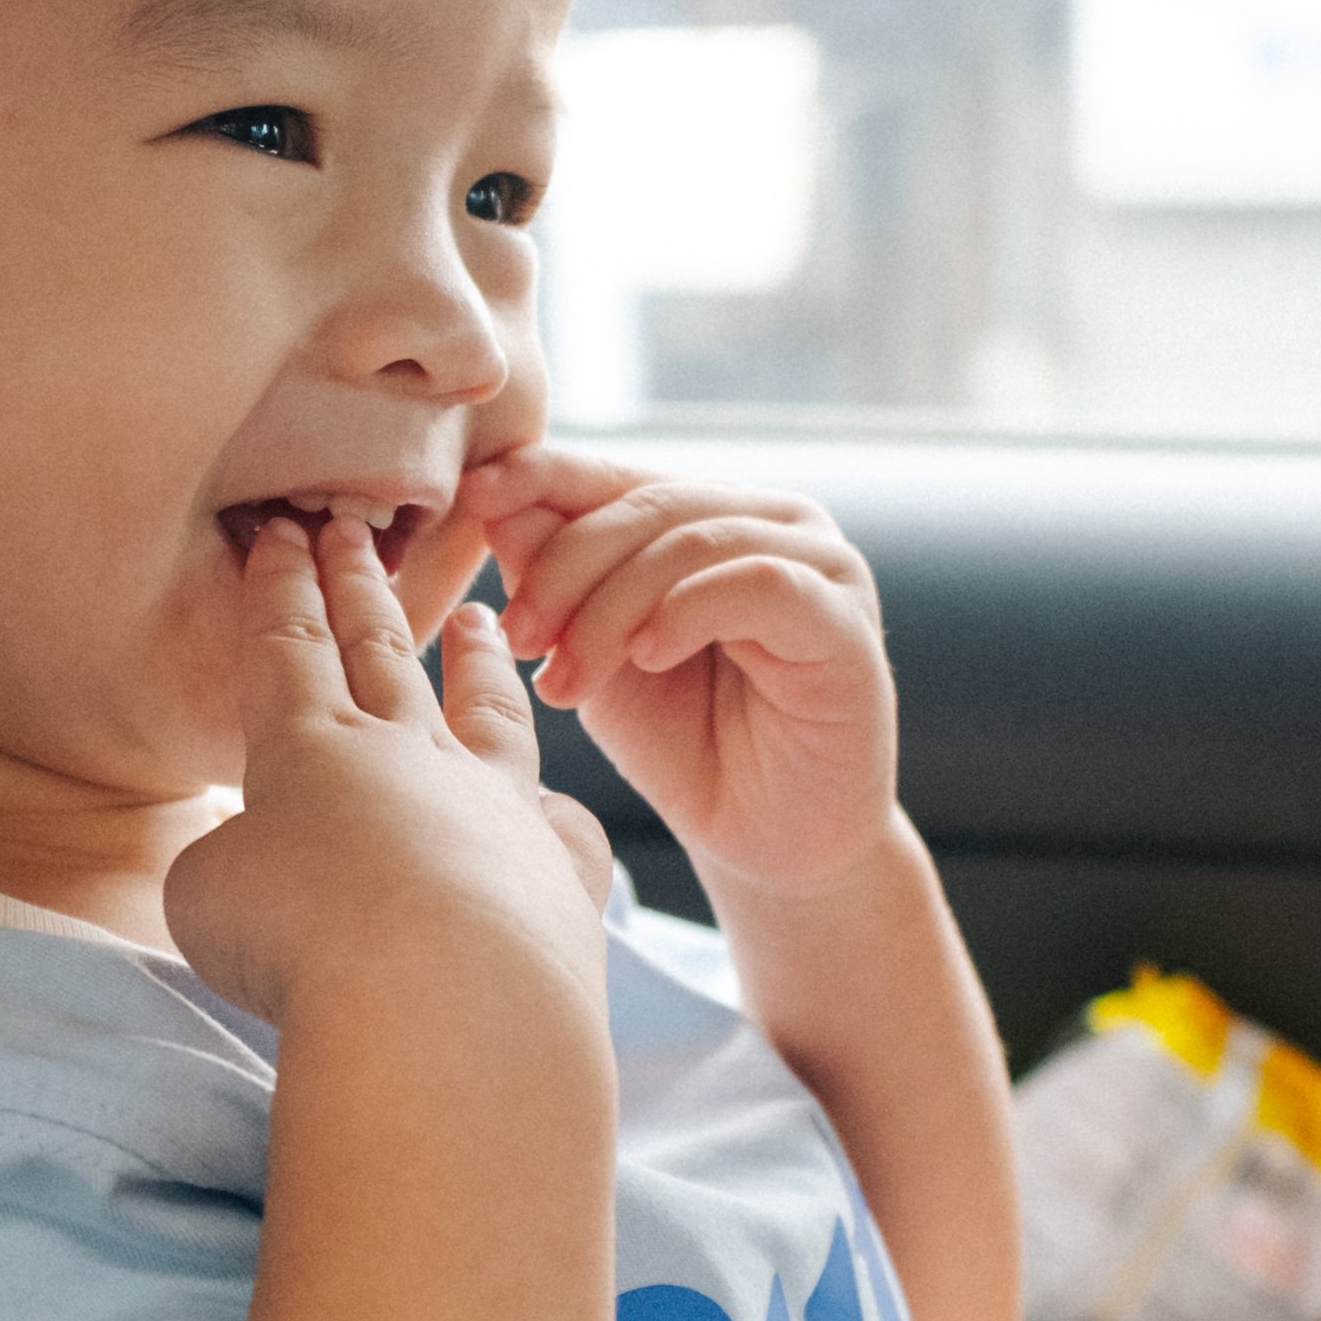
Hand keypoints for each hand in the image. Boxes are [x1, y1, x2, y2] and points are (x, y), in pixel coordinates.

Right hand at [164, 510, 611, 1032]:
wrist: (443, 997)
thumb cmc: (301, 940)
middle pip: (381, 650)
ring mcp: (496, 804)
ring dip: (476, 662)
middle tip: (352, 533)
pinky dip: (552, 813)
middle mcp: (410, 754)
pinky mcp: (557, 870)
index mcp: (309, 745)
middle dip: (359, 587)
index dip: (279, 587)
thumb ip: (234, 859)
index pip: (288, 644)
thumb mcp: (211, 892)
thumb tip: (268, 865)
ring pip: (486, 710)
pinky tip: (555, 810)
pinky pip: (559, 825)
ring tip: (479, 620)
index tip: (282, 532)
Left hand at [464, 445, 895, 905]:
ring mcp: (823, 564)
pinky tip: (647, 657)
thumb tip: (496, 502)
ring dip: (610, 608)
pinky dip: (688, 611)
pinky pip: (760, 583)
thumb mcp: (599, 656)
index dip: (543, 476)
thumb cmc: (688, 749)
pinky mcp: (847, 622)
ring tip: (568, 682)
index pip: (618, 473)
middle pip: (646, 504)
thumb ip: (558, 580)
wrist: (768, 847)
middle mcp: (775, 522)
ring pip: (690, 541)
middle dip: (565, 566)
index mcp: (713, 515)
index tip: (473, 498)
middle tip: (518, 636)